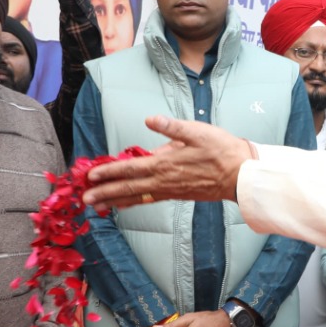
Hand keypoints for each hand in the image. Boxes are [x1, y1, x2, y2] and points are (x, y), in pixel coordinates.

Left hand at [84, 116, 254, 209]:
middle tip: (85, 199)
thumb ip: (172, 127)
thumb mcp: (198, 131)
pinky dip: (133, 202)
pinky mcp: (176, 195)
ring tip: (97, 207)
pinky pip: (149, 200)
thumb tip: (150, 120)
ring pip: (136, 197)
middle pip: (128, 188)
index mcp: (165, 163)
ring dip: (115, 201)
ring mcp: (169, 190)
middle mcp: (163, 180)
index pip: (130, 168)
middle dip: (104, 193)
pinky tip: (125, 204)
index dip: (108, 171)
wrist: (241, 175)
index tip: (91, 175)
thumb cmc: (222, 150)